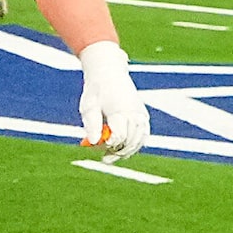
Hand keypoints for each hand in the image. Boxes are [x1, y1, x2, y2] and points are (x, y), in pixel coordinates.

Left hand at [76, 41, 149, 161]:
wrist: (109, 74)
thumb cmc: (96, 91)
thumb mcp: (88, 106)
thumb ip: (92, 124)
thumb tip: (93, 142)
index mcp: (121, 111)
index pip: (119, 136)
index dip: (109, 145)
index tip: (98, 148)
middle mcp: (135, 114)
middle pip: (130, 141)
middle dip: (117, 151)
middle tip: (104, 159)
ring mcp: (141, 115)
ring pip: (139, 140)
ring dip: (126, 151)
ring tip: (111, 158)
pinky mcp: (143, 116)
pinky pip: (143, 136)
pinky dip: (135, 145)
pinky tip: (123, 152)